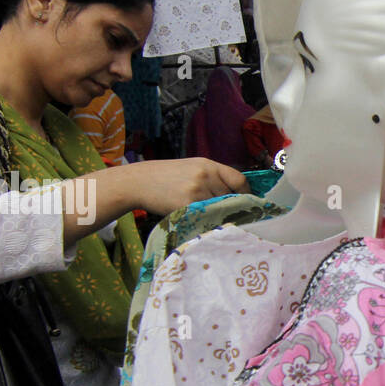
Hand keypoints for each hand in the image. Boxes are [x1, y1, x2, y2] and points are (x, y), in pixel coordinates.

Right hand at [125, 158, 249, 215]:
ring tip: (204, 215)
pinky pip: (205, 216)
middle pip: (230, 197)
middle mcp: (205, 175)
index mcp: (208, 164)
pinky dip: (204, 220)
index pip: (239, 179)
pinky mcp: (187, 204)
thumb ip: (213, 178)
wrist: (138, 181)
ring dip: (216, 215)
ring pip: (219, 209)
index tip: (246, 202)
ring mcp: (197, 190)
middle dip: (229, 207)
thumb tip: (237, 195)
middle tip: (224, 214)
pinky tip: (196, 218)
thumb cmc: (166, 177)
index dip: (246, 193)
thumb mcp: (192, 168)